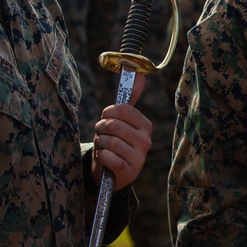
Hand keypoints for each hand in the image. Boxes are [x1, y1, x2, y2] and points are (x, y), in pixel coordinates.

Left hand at [91, 73, 151, 189]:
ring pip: (109, 141)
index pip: (124, 109)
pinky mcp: (129, 172)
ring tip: (103, 148)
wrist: (112, 172)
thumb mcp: (123, 121)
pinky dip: (102, 156)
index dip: (108, 112)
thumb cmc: (115, 141)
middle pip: (113, 125)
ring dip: (100, 144)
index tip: (105, 117)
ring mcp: (139, 158)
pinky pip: (109, 157)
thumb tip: (140, 74)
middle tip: (101, 135)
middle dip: (100, 129)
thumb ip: (130, 98)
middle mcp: (146, 141)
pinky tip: (105, 158)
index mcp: (145, 125)